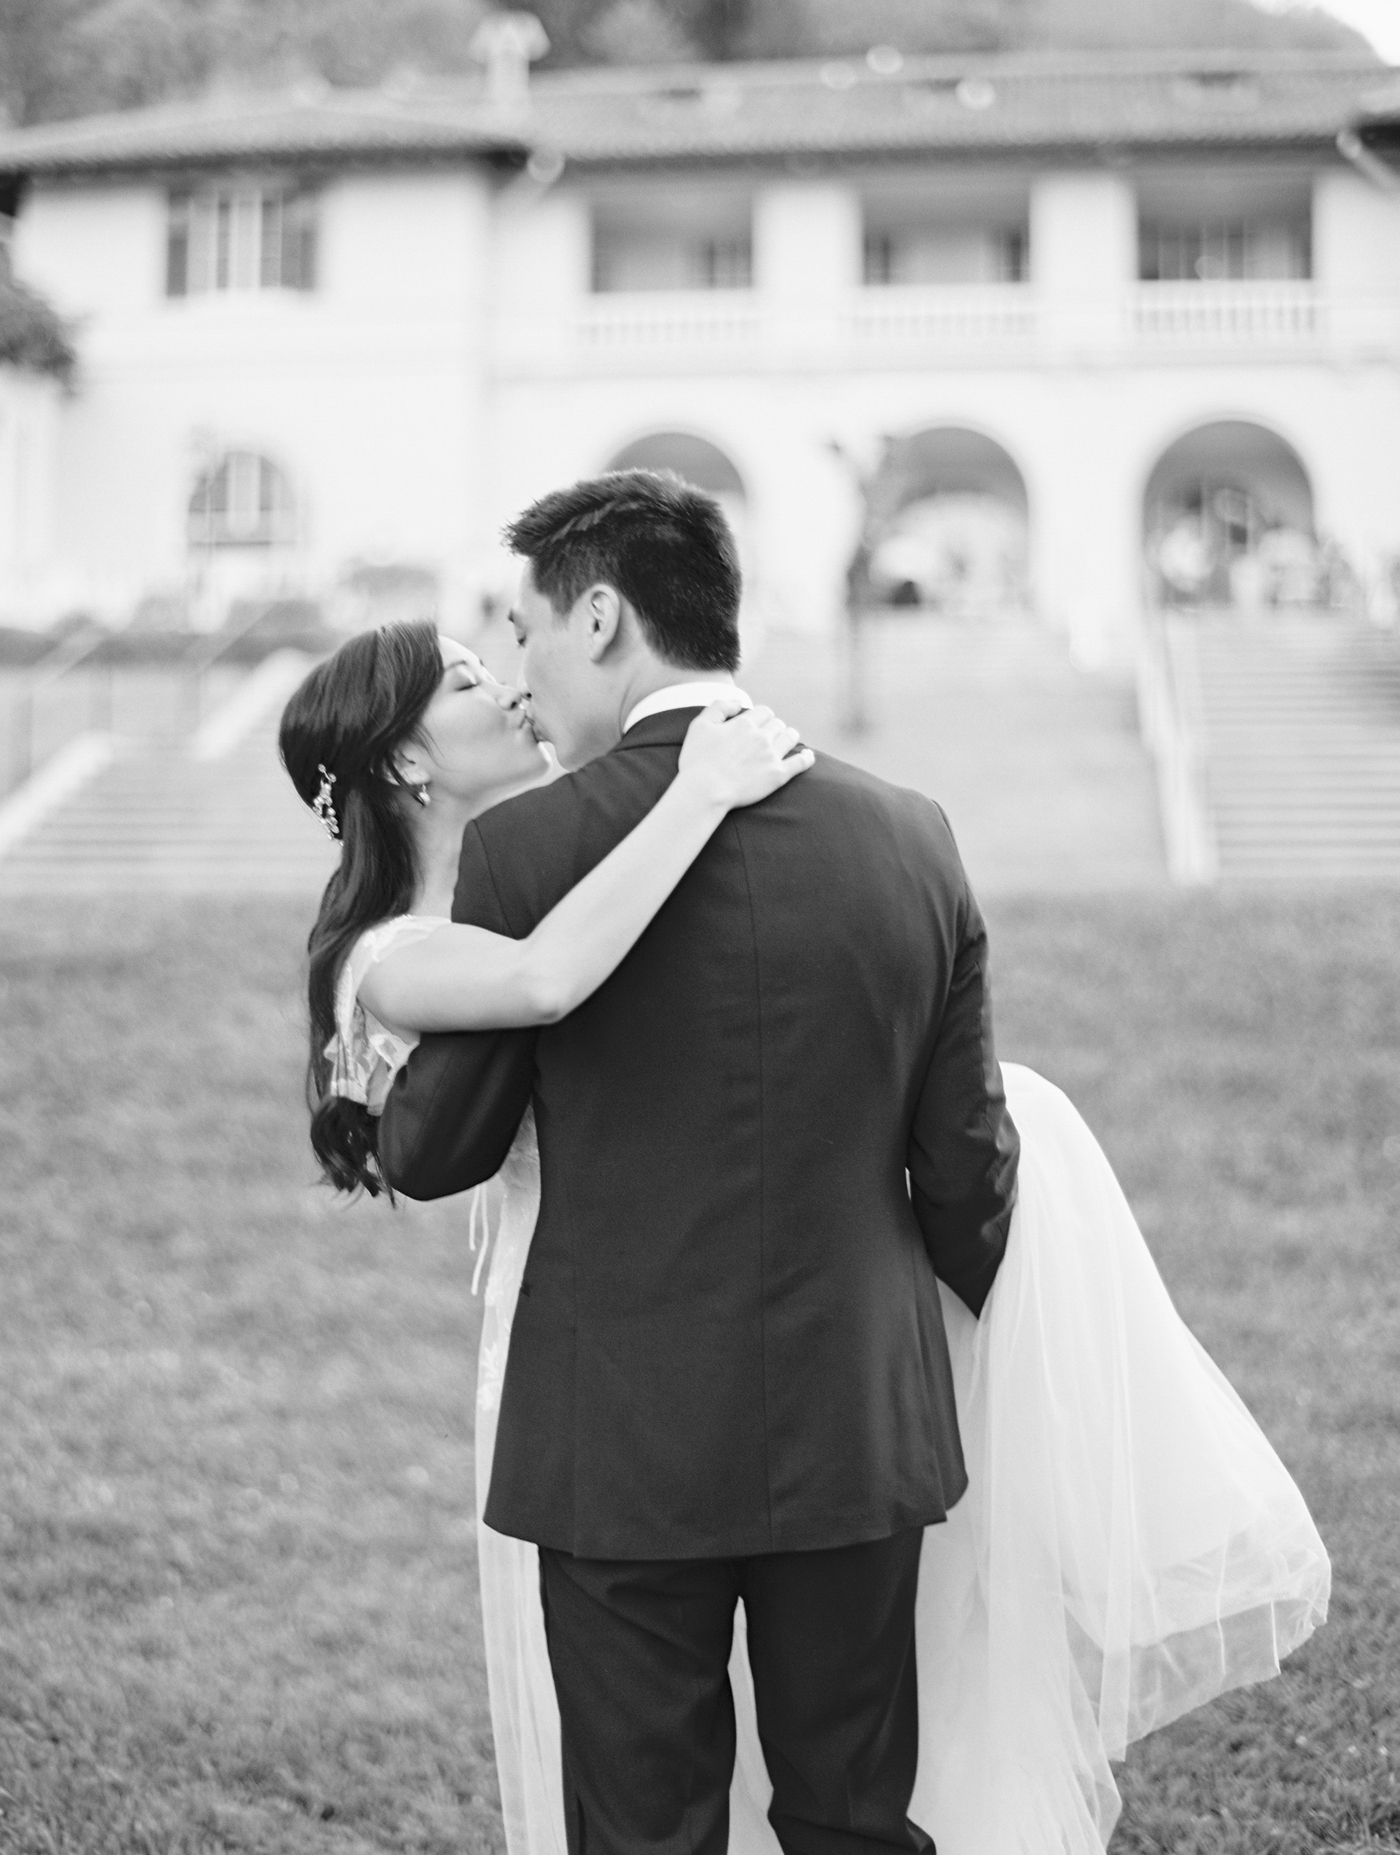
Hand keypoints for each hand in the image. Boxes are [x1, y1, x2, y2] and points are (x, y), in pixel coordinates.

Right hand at [677, 698, 814, 808]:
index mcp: (744, 724)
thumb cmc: (697, 761)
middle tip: (767, 737)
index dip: (760, 717)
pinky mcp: (778, 775)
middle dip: (773, 727)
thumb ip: (719, 707)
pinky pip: (801, 762)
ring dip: (788, 737)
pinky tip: (807, 756)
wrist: (704, 792)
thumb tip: (738, 702)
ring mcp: (772, 756)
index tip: (756, 725)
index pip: (763, 711)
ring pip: (790, 737)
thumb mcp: (699, 725)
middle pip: (777, 724)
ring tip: (785, 742)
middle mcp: (761, 737)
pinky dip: (806, 757)